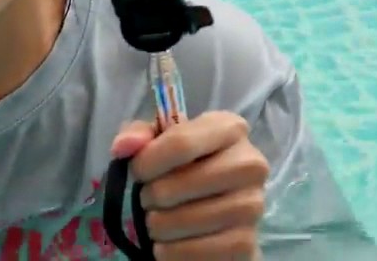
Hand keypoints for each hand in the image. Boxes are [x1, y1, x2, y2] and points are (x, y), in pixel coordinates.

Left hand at [112, 111, 269, 259]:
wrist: (211, 204)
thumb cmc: (180, 163)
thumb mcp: (157, 140)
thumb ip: (137, 135)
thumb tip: (123, 147)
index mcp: (229, 128)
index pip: (181, 143)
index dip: (148, 161)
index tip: (135, 173)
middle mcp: (250, 164)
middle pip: (184, 183)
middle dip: (153, 195)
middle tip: (148, 200)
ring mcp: (253, 205)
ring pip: (191, 220)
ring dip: (160, 225)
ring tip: (156, 221)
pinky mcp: (248, 242)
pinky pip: (202, 252)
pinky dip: (175, 252)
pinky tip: (166, 245)